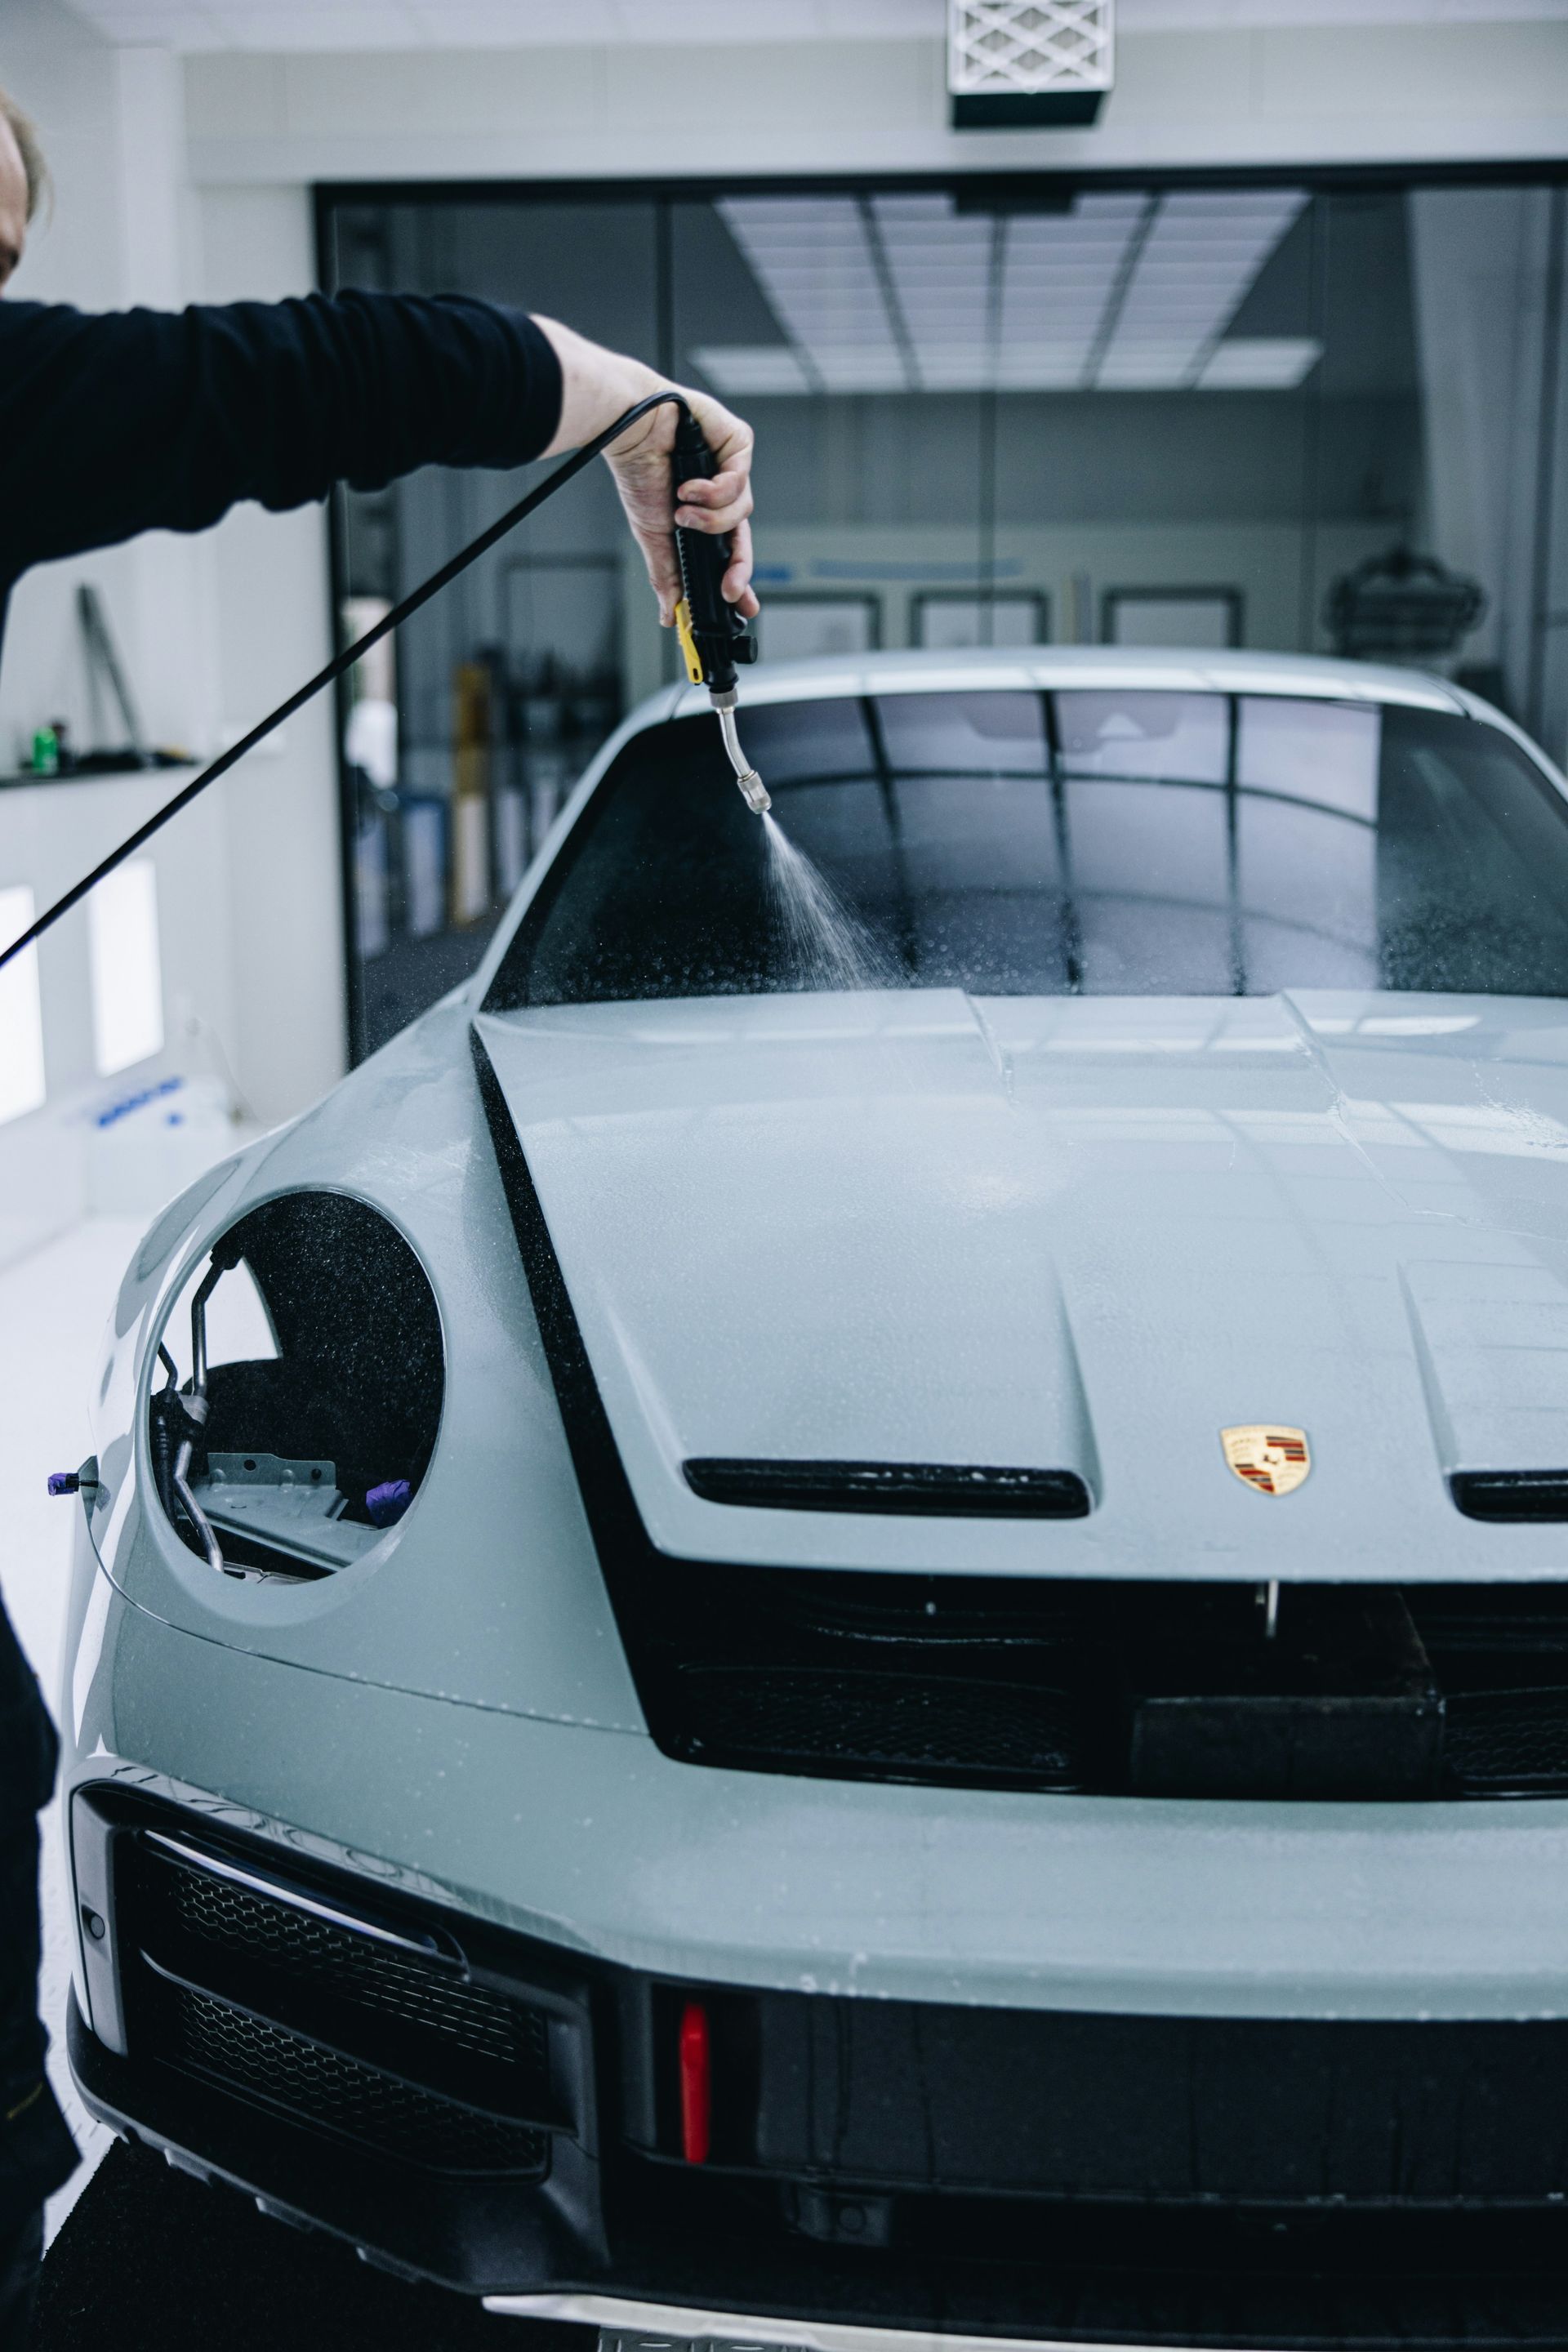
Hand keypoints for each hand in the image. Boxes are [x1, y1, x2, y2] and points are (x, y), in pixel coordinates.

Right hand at [534, 316, 757, 627]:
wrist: (628, 430)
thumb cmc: (637, 471)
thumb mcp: (652, 535)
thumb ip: (665, 574)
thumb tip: (667, 614)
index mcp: (704, 513)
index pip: (728, 551)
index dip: (737, 577)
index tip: (742, 607)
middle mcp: (721, 491)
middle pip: (743, 536)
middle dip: (738, 566)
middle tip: (729, 588)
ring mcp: (731, 467)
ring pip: (741, 511)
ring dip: (710, 519)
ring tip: (682, 509)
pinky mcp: (737, 443)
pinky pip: (739, 480)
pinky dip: (714, 491)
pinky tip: (688, 486)